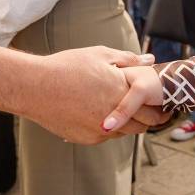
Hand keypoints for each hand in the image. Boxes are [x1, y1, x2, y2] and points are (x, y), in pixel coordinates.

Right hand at [21, 47, 156, 143]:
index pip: (152, 109)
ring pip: (124, 132)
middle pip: (143, 125)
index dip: (158, 106)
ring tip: (123, 109)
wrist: (35, 87)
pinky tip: (101, 113)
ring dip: (128, 123)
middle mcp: (115, 115)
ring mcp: (100, 130)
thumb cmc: (67, 66)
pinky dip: (108, 126)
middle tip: (149, 110)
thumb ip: (129, 59)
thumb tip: (150, 59)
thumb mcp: (100, 55)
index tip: (159, 101)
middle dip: (148, 118)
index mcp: (122, 93)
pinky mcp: (86, 138)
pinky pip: (105, 135)